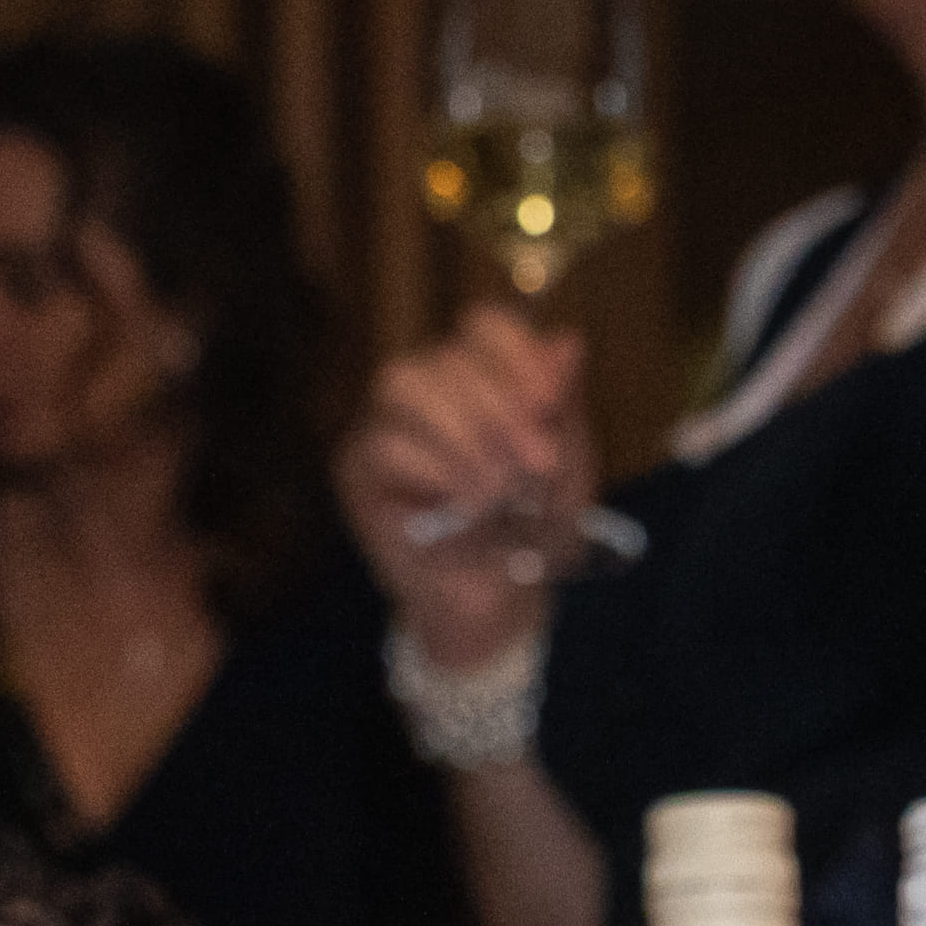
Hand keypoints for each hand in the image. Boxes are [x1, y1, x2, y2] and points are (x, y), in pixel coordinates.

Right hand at [336, 306, 591, 683]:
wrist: (500, 599)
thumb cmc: (533, 528)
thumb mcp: (567, 467)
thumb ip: (563, 407)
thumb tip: (568, 342)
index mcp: (478, 374)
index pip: (482, 326)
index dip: (515, 354)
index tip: (549, 404)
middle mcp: (427, 387)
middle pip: (444, 356)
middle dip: (499, 408)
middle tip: (538, 466)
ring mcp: (384, 422)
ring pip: (403, 384)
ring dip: (462, 433)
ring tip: (501, 488)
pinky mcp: (357, 468)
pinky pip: (383, 443)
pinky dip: (436, 470)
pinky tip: (468, 505)